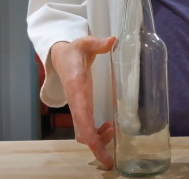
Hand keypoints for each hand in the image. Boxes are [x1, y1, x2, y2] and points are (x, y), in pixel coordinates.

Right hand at [51, 36, 115, 168]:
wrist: (62, 56)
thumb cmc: (73, 51)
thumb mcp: (84, 43)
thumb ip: (97, 43)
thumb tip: (112, 41)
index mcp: (77, 89)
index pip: (81, 116)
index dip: (90, 134)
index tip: (99, 148)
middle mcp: (77, 103)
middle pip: (82, 132)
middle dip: (96, 147)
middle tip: (112, 159)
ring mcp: (79, 107)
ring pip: (84, 132)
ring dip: (99, 139)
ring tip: (114, 131)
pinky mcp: (83, 108)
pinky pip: (87, 127)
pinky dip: (98, 133)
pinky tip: (110, 128)